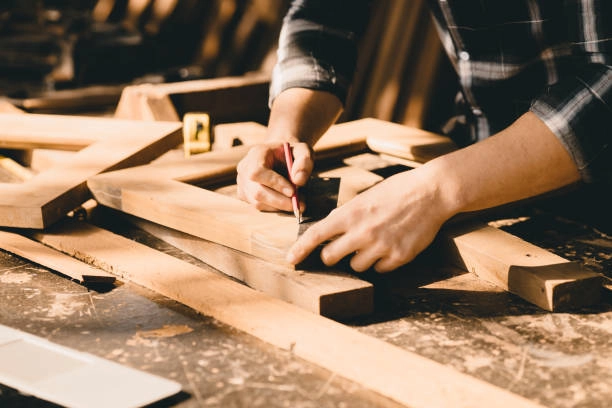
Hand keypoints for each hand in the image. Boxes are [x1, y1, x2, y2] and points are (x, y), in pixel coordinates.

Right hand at [236, 141, 312, 211]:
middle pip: (256, 192)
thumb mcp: (302, 151)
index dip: (274, 183)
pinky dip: (275, 207)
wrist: (279, 156)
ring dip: (279, 206)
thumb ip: (304, 162)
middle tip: (299, 204)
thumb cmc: (291, 153)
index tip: (292, 191)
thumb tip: (299, 181)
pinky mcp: (244, 195)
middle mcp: (244, 169)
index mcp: (256, 154)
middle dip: (280, 201)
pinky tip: (286, 201)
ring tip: (297, 201)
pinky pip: (259, 206)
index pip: (257, 172)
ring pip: (258, 202)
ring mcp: (242, 183)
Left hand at [286, 167, 452, 271]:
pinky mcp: (399, 257)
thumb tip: (330, 230)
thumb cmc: (396, 191)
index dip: (300, 249)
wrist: (431, 193)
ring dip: (359, 258)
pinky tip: (391, 245)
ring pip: (356, 266)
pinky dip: (381, 261)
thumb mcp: (364, 197)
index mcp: (350, 214)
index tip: (290, 259)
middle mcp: (362, 232)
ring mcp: (381, 247)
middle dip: (332, 255)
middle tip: (340, 248)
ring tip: (375, 241)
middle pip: (330, 258)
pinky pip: (380, 269)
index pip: (316, 235)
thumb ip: (346, 215)